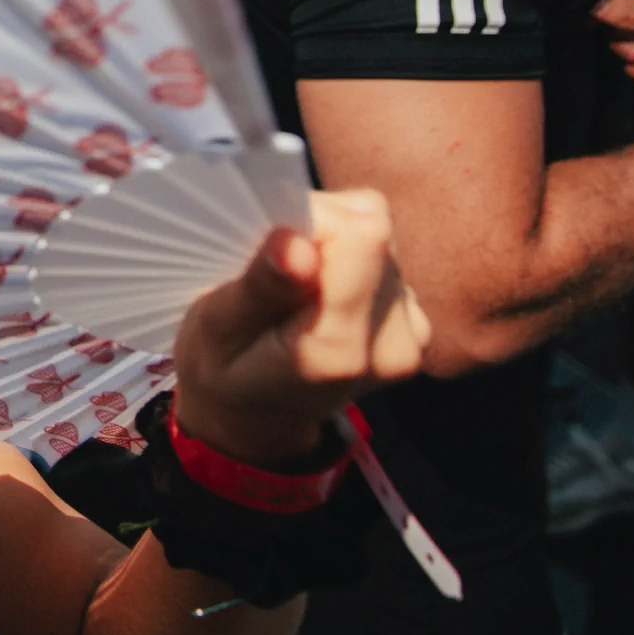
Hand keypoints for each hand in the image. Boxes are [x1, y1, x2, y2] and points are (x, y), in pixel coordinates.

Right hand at [173, 190, 427, 465]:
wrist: (256, 414)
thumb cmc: (224, 367)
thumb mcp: (216, 329)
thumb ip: (260, 289)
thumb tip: (298, 245)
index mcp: (338, 351)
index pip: (361, 236)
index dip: (311, 220)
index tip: (268, 245)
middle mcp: (392, 345)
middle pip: (371, 230)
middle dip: (319, 228)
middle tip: (272, 266)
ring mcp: (413, 336)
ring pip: (380, 236)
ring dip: (332, 242)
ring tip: (293, 281)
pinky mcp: (417, 323)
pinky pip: (387, 254)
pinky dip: (348, 258)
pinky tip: (319, 290)